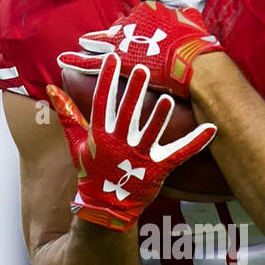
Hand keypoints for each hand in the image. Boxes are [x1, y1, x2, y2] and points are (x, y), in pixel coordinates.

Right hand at [46, 54, 216, 230]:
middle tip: (143, 69)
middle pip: (128, 114)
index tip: (113, 59)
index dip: (108, 81)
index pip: (103, 103)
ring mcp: (139, 157)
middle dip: (135, 91)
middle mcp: (119, 144)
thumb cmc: (92, 170)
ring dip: (160, 117)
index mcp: (100, 134)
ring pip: (151, 133)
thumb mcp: (77, 142)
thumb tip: (53, 89)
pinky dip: (196, 143)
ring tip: (168, 100)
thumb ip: (68, 114)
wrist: (105, 206)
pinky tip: (211, 129)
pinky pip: (179, 154)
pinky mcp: (157, 170)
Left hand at [60, 0, 221, 100]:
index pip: (133, 19)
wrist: (191, 60)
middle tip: (98, 39)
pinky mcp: (115, 60)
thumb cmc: (195, 43)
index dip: (130, 29)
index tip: (129, 35)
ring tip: (78, 46)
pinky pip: (91, 61)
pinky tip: (64, 60)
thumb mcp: (192, 20)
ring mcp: (121, 41)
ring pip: (99, 42)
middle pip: (115, 30)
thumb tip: (188, 12)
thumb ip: (186, 15)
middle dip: (107, 36)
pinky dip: (77, 61)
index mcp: (147, 10)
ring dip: (89, 45)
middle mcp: (131, 22)